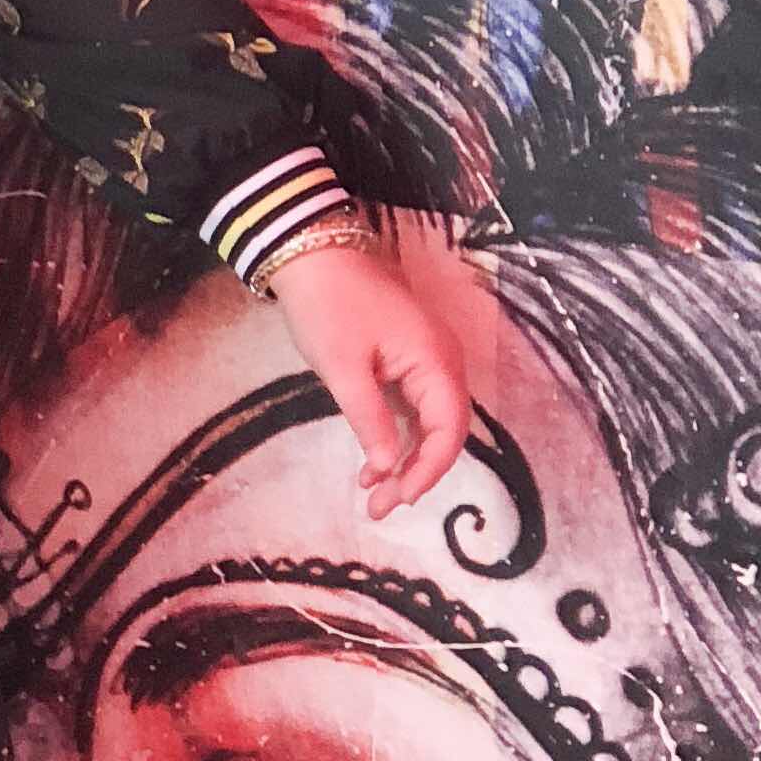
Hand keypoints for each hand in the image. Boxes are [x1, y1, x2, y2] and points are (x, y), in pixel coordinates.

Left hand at [268, 240, 470, 519]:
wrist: (310, 250)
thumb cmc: (328, 304)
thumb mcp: (343, 368)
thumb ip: (369, 419)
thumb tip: (385, 467)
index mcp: (436, 361)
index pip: (450, 431)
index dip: (429, 471)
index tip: (400, 500)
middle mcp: (441, 361)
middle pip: (445, 431)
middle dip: (417, 474)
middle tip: (381, 510)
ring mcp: (425, 359)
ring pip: (428, 423)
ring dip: (405, 460)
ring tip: (374, 498)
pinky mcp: (405, 359)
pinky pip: (412, 407)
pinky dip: (395, 437)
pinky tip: (371, 466)